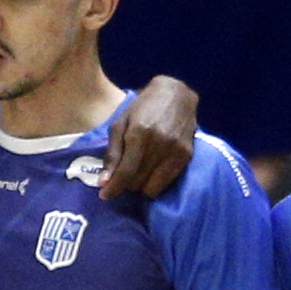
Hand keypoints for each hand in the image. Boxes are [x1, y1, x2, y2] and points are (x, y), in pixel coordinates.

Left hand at [103, 77, 199, 198]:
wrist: (176, 94)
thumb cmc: (143, 107)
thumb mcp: (120, 123)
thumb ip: (112, 153)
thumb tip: (104, 182)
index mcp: (139, 133)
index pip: (126, 172)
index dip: (113, 188)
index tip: (104, 195)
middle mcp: (159, 144)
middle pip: (138, 182)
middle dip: (126, 184)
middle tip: (122, 176)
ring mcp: (175, 151)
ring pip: (153, 187)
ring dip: (140, 185)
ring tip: (137, 174)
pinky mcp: (186, 156)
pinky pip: (167, 183)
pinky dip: (155, 182)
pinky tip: (151, 172)